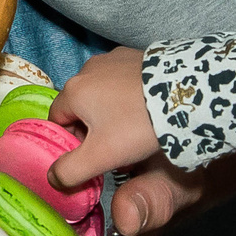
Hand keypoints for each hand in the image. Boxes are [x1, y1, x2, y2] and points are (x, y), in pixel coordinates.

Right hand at [49, 47, 191, 235]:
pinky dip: (127, 98)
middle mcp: (88, 69)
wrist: (183, 94)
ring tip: (134, 134)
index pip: (57, 121)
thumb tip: (52, 178)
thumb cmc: (137, 125)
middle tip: (116, 152)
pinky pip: (122, 82)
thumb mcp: (100, 155)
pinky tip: (145, 112)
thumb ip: (70, 171)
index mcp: (74, 90)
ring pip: (102, 95)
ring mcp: (113, 60)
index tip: (92, 157)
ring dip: (111, 116)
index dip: (71, 143)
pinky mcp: (136, 57)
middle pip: (80, 108)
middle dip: (94, 132)